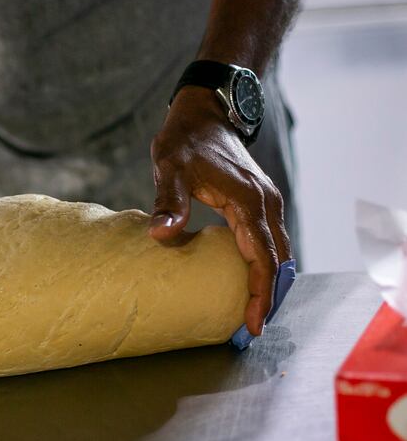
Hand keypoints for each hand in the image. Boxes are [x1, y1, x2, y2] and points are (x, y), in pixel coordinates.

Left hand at [148, 85, 290, 335]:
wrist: (205, 112)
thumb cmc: (186, 140)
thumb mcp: (170, 168)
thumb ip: (169, 201)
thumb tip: (161, 235)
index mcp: (249, 202)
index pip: (262, 258)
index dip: (259, 293)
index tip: (251, 323)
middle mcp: (266, 204)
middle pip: (277, 261)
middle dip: (267, 296)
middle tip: (250, 328)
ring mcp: (266, 202)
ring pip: (278, 252)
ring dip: (269, 282)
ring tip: (252, 313)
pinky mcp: (259, 201)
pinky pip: (270, 240)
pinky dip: (265, 264)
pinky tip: (249, 280)